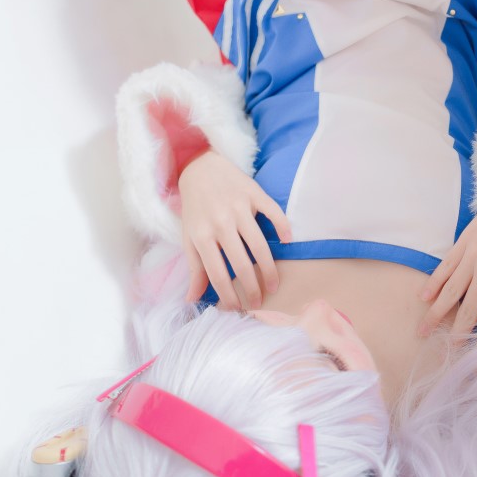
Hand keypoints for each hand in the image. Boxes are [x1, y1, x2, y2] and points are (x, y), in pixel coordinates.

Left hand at [177, 150, 291, 309]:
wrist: (199, 167)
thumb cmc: (194, 207)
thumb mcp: (188, 237)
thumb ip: (194, 269)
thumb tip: (192, 300)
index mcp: (202, 236)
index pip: (218, 274)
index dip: (229, 296)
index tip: (238, 309)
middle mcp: (221, 223)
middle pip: (242, 263)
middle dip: (253, 288)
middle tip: (260, 302)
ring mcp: (239, 207)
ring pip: (259, 244)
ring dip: (269, 268)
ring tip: (274, 284)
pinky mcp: (254, 193)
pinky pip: (273, 212)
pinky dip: (283, 227)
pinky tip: (287, 242)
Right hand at [417, 175, 476, 339]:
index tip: (473, 359)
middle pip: (465, 312)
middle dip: (454, 334)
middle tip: (444, 350)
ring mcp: (471, 257)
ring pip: (448, 292)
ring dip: (434, 314)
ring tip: (422, 331)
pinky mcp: (463, 243)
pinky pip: (444, 268)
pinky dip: (433, 284)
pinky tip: (424, 298)